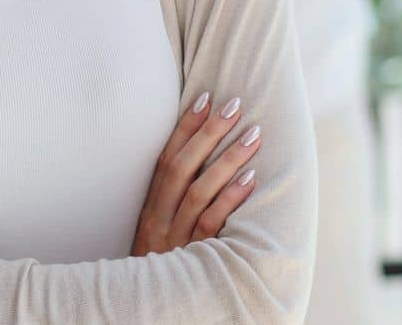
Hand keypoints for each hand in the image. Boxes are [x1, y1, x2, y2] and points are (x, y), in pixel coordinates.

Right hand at [132, 91, 260, 255]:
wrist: (148, 310)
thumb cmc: (161, 270)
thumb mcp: (158, 235)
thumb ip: (173, 205)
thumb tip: (203, 166)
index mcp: (150, 210)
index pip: (165, 159)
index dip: (184, 127)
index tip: (204, 97)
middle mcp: (159, 219)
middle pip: (182, 167)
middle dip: (208, 132)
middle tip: (234, 103)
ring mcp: (176, 238)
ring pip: (200, 190)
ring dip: (227, 159)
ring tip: (253, 135)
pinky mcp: (195, 257)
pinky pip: (214, 222)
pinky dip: (231, 198)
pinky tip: (251, 178)